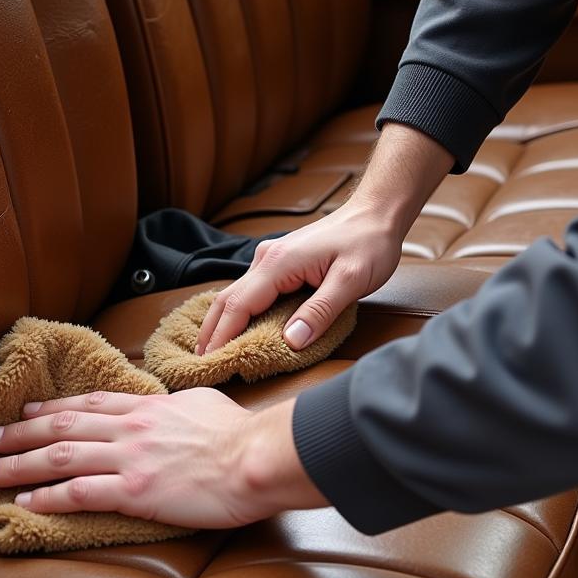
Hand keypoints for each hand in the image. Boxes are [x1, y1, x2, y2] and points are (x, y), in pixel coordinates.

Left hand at [0, 389, 327, 526]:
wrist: (255, 457)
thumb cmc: (239, 433)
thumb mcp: (203, 403)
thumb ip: (177, 405)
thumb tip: (170, 406)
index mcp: (147, 407)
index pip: (89, 403)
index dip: (53, 407)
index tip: (27, 411)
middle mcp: (130, 428)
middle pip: (63, 425)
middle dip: (20, 433)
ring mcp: (129, 458)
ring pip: (60, 456)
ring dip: (19, 464)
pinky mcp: (134, 491)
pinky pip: (79, 492)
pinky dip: (48, 496)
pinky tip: (25, 501)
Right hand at [195, 197, 403, 355]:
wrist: (376, 213)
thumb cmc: (368, 243)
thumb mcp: (350, 281)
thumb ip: (320, 312)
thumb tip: (291, 341)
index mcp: (278, 263)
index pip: (238, 306)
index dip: (222, 338)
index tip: (210, 364)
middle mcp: (267, 259)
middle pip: (227, 300)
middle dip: (211, 333)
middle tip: (200, 365)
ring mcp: (271, 258)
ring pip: (236, 294)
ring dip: (222, 323)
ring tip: (212, 353)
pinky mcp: (280, 261)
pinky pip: (251, 290)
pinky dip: (238, 312)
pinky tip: (237, 328)